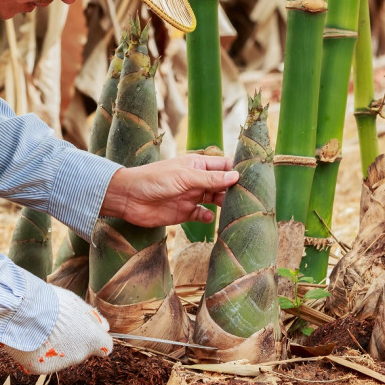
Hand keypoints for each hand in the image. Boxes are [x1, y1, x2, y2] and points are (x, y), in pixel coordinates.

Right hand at [2, 286, 112, 374]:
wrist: (25, 311)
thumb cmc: (54, 303)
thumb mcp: (79, 305)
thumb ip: (94, 318)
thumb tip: (106, 328)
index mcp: (93, 339)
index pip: (105, 347)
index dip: (96, 338)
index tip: (87, 332)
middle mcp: (79, 355)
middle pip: (81, 351)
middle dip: (73, 341)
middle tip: (58, 326)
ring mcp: (60, 364)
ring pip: (62, 357)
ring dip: (56, 346)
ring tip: (42, 329)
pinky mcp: (41, 368)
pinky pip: (43, 360)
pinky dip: (39, 352)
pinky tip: (32, 338)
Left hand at [99, 153, 238, 226]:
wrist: (128, 198)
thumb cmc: (154, 180)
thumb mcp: (184, 177)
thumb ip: (210, 179)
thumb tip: (236, 176)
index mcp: (197, 165)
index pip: (223, 165)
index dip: (238, 170)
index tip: (255, 177)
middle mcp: (196, 180)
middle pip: (222, 184)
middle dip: (235, 190)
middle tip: (251, 198)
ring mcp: (191, 196)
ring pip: (215, 200)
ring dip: (225, 205)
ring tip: (236, 211)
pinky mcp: (184, 213)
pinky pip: (202, 215)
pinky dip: (208, 218)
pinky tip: (210, 219)